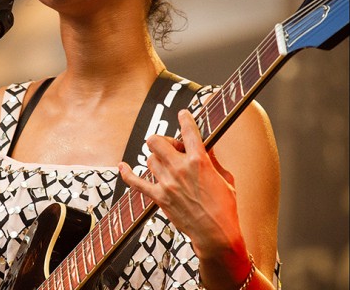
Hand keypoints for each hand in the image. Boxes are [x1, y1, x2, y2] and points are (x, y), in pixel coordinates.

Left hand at [118, 109, 243, 257]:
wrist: (216, 235)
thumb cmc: (225, 208)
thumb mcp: (226, 179)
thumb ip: (213, 160)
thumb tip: (206, 147)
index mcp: (199, 161)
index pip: (188, 131)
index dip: (185, 118)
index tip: (183, 114)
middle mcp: (180, 168)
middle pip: (156, 140)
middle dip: (163, 140)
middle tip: (172, 148)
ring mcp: (167, 183)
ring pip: (149, 159)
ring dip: (157, 159)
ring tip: (166, 166)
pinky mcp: (159, 197)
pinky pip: (136, 182)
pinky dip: (127, 173)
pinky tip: (123, 166)